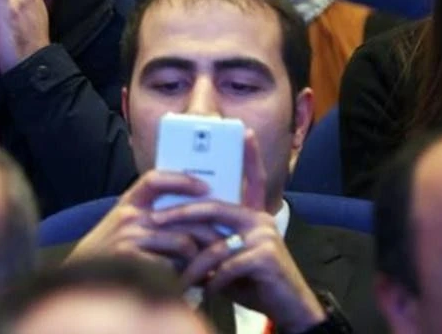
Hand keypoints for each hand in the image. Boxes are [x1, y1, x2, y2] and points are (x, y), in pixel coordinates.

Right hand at [68, 170, 209, 268]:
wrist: (79, 275)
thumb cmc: (107, 249)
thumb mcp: (122, 222)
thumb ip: (148, 213)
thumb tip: (190, 209)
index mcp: (127, 203)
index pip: (155, 179)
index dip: (182, 179)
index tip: (205, 187)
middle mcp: (128, 216)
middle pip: (180, 215)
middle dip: (206, 228)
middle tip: (223, 238)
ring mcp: (129, 239)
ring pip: (182, 242)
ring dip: (197, 255)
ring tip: (204, 263)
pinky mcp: (132, 262)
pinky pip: (171, 266)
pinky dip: (181, 274)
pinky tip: (186, 279)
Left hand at [157, 132, 325, 332]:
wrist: (288, 308)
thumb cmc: (255, 282)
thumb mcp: (230, 258)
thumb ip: (213, 242)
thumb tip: (178, 235)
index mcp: (253, 216)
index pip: (252, 180)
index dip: (249, 156)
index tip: (243, 132)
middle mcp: (260, 220)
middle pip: (212, 208)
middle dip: (179, 214)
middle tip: (153, 220)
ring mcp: (264, 237)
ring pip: (214, 245)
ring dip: (193, 266)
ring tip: (181, 280)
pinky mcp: (265, 257)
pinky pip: (226, 266)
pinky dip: (212, 281)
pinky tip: (207, 291)